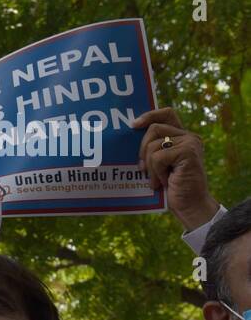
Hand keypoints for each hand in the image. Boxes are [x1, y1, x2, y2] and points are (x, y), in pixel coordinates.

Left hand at [133, 108, 218, 230]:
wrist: (189, 205)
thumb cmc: (169, 188)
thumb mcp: (157, 165)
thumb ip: (151, 149)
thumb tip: (128, 136)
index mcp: (181, 137)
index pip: (167, 113)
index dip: (149, 115)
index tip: (133, 125)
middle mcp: (188, 136)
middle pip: (154, 129)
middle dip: (142, 150)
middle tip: (144, 169)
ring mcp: (190, 143)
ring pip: (153, 145)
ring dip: (150, 166)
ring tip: (158, 179)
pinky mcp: (189, 152)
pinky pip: (158, 157)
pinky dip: (156, 172)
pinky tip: (164, 182)